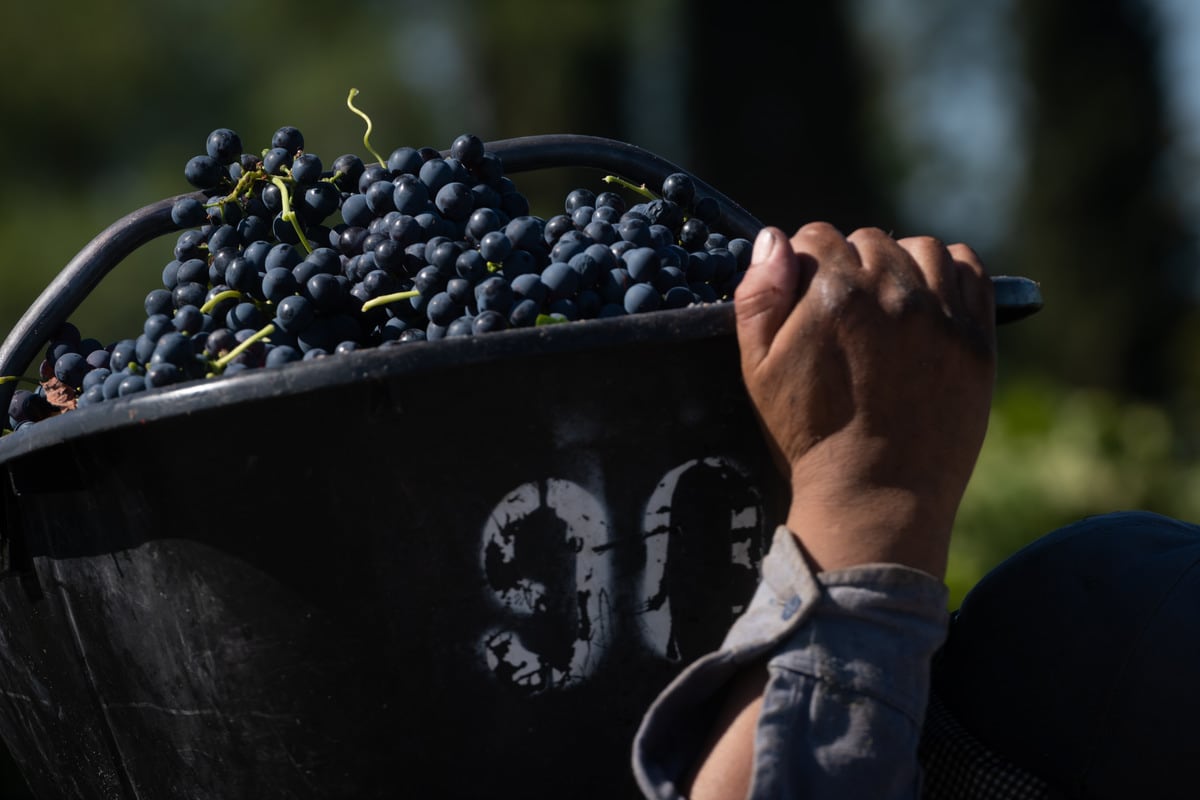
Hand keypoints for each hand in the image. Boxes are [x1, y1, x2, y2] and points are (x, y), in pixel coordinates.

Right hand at [734, 223, 995, 577]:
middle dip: (849, 264)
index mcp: (833, 292)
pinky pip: (971, 270)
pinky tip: (929, 297)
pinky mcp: (976, 338)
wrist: (875, 494)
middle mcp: (892, 291)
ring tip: (886, 302)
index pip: (816, 237)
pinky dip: (950, 271)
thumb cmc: (807, 432)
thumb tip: (774, 240)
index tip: (803, 293)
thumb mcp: (758, 368)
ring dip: (899, 263)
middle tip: (843, 311)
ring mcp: (941, 314)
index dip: (803, 264)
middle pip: (868, 241)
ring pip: (920, 248)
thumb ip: (758, 296)